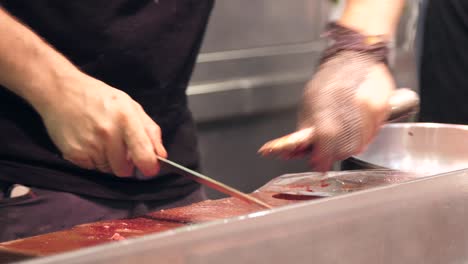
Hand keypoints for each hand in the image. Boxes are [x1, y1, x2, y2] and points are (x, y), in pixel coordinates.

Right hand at [36, 73, 166, 176]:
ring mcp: (89, 145)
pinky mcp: (74, 154)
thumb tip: (161, 156)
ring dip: (109, 161)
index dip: (149, 167)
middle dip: (126, 164)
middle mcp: (108, 134)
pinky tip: (89, 142)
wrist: (59, 91)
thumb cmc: (99, 97)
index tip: (150, 170)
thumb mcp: (130, 106)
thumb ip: (150, 131)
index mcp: (126, 119)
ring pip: (108, 170)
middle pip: (124, 170)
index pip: (143, 154)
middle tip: (119, 148)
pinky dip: (93, 160)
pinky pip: (91, 168)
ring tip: (101, 141)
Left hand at [299, 50, 394, 170]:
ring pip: (360, 143)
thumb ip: (304, 128)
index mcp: (326, 101)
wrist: (356, 57)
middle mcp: (349, 103)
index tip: (318, 164)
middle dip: (334, 154)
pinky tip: (357, 132)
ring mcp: (368, 106)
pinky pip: (372, 135)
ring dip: (349, 148)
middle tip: (328, 153)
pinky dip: (363, 138)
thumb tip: (293, 152)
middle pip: (344, 145)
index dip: (322, 155)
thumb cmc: (331, 79)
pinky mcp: (382, 108)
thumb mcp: (309, 101)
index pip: (326, 136)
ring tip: (343, 141)